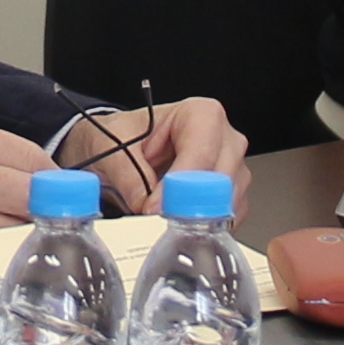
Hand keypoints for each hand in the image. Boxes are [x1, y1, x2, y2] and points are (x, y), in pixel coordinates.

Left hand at [62, 95, 248, 214]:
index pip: (202, 153)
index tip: (155, 207)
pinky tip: (180, 227)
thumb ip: (127, 175)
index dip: (179, 186)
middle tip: (160, 220)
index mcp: (200, 114)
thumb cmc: (125, 137)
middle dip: (189, 206)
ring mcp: (231, 168)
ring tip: (165, 222)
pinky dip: (203, 229)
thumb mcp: (112, 147)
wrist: (121, 148)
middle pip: (222, 181)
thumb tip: (144, 203)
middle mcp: (223, 139)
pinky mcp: (229, 196)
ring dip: (197, 220)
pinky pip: (227, 220)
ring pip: (228, 203)